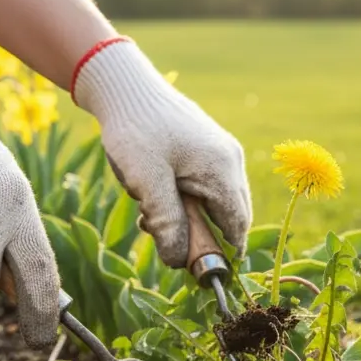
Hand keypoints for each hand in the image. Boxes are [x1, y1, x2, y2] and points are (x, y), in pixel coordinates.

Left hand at [72, 39, 251, 267]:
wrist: (124, 86)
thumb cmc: (136, 130)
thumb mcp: (147, 182)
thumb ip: (166, 223)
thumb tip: (177, 260)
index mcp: (222, 169)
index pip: (236, 225)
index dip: (225, 253)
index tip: (207, 274)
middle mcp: (229, 160)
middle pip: (229, 215)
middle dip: (199, 235)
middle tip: (164, 240)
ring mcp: (219, 151)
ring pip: (213, 201)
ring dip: (186, 217)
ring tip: (147, 214)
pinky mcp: (204, 147)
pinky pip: (203, 185)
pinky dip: (182, 199)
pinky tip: (151, 195)